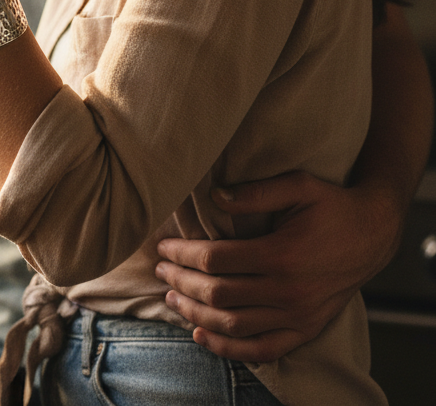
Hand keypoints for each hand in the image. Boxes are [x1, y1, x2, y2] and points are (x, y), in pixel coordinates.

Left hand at [155, 171, 400, 362]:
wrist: (375, 233)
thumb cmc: (333, 205)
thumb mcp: (299, 185)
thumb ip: (256, 192)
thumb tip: (215, 196)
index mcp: (282, 254)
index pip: (217, 259)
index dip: (184, 253)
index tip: (163, 245)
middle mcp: (289, 291)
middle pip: (219, 294)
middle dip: (182, 282)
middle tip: (159, 269)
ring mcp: (299, 315)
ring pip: (235, 325)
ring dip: (196, 314)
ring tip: (171, 299)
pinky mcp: (307, 328)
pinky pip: (263, 349)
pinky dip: (230, 349)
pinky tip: (202, 336)